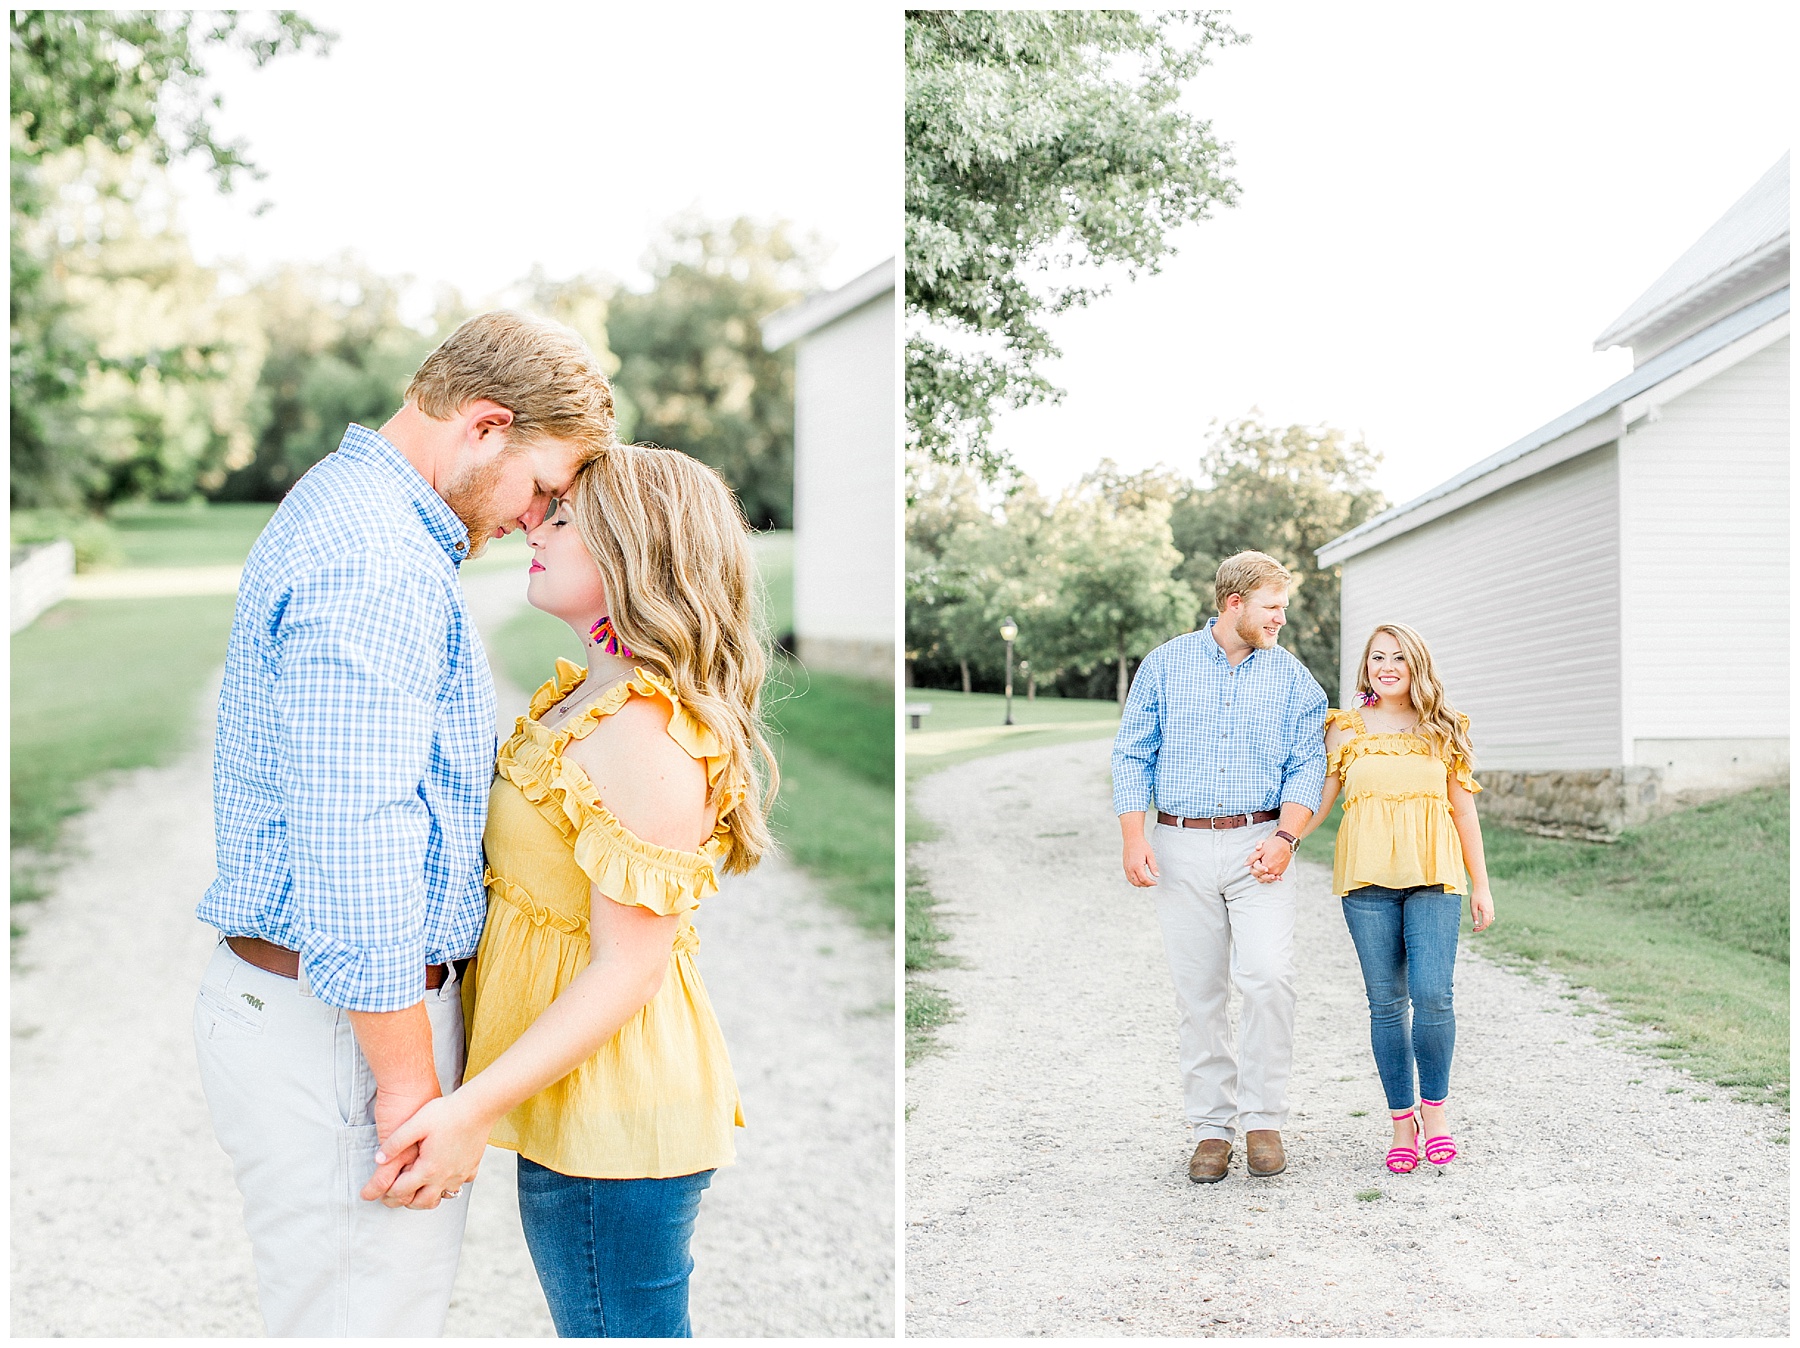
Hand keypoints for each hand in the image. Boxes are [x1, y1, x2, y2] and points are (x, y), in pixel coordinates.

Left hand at [360, 1092, 489, 1209]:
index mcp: (428, 1168)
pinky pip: (458, 1185)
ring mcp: (461, 1174)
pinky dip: (448, 1186)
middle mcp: (445, 1177)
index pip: (402, 1191)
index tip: (380, 1191)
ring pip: (441, 1197)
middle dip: (405, 1202)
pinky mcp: (472, 1167)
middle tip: (394, 1195)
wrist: (479, 1106)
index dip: (387, 1193)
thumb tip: (378, 1159)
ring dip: (426, 1197)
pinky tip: (443, 1175)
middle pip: (421, 1202)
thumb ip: (394, 1143)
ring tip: (417, 1188)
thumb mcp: (415, 1123)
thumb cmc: (448, 1112)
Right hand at [1122, 835, 1159, 887]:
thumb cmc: (1142, 846)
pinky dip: (1134, 881)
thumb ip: (1153, 866)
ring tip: (1147, 882)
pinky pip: (1129, 877)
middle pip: (1137, 882)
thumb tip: (1157, 876)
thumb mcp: (1150, 855)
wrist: (1132, 839)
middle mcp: (1130, 868)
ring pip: (1132, 881)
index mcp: (1137, 866)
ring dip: (1140, 884)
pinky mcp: (1125, 866)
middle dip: (1145, 885)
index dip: (1150, 883)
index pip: (1144, 879)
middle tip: (1152, 883)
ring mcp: (1126, 868)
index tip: (1155, 882)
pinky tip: (1140, 879)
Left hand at [1247, 834, 1292, 883]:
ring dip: (1264, 877)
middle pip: (1260, 878)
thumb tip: (1246, 864)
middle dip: (1257, 872)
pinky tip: (1270, 874)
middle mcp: (1272, 871)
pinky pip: (1275, 879)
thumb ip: (1252, 858)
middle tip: (1259, 865)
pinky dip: (1272, 878)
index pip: (1255, 872)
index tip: (1257, 861)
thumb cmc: (1274, 845)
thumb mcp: (1260, 850)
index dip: (1254, 866)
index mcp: (1266, 866)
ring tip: (1263, 870)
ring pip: (1267, 880)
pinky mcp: (1281, 871)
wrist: (1285, 843)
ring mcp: (1277, 872)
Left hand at [1470, 886, 1493, 932]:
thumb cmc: (1476, 896)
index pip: (1485, 924)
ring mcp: (1492, 909)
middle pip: (1488, 923)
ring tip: (1477, 926)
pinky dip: (1487, 920)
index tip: (1474, 930)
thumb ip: (1475, 915)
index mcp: (1486, 911)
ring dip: (1485, 924)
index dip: (1480, 928)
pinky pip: (1491, 917)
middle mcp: (1491, 911)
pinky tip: (1483, 921)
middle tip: (1474, 929)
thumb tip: (1476, 924)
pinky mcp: (1491, 908)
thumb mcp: (1473, 906)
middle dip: (1482, 927)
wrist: (1482, 888)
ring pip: (1490, 920)